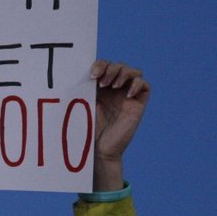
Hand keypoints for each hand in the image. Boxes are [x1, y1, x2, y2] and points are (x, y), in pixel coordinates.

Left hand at [90, 60, 149, 191]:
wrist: (98, 150)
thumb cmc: (87, 130)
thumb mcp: (83, 105)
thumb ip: (82, 89)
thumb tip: (72, 71)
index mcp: (100, 87)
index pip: (104, 65)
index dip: (101, 65)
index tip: (92, 75)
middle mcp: (115, 89)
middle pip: (119, 65)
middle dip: (111, 69)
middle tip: (102, 82)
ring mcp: (128, 95)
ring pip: (133, 71)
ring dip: (123, 73)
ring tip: (112, 85)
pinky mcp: (138, 104)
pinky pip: (144, 85)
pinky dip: (137, 84)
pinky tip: (127, 95)